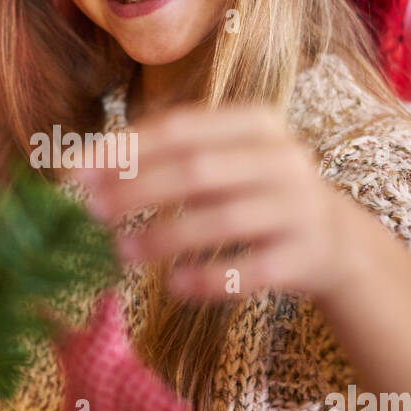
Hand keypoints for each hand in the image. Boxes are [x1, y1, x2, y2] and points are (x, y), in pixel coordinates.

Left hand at [77, 101, 355, 303]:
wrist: (334, 242)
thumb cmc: (255, 195)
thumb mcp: (226, 161)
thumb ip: (169, 157)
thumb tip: (83, 170)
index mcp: (258, 123)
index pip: (180, 128)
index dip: (124, 149)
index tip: (76, 172)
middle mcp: (283, 159)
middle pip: (197, 170)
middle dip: (136, 190)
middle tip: (90, 211)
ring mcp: (298, 207)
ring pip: (222, 219)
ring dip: (164, 237)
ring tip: (120, 252)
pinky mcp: (305, 256)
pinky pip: (251, 269)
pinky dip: (209, 278)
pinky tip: (174, 287)